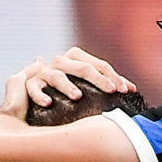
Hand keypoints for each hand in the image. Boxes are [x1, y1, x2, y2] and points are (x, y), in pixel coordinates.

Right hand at [6, 48, 137, 112]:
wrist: (35, 94)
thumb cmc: (68, 90)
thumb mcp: (88, 85)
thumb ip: (108, 84)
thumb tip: (133, 88)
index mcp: (76, 58)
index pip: (98, 64)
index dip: (113, 76)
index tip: (125, 91)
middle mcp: (60, 62)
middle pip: (81, 66)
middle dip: (98, 79)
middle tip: (111, 90)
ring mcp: (43, 72)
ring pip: (56, 76)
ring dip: (67, 86)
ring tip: (78, 97)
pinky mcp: (28, 83)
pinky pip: (33, 88)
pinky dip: (40, 94)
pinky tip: (48, 103)